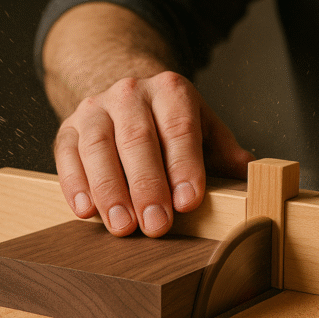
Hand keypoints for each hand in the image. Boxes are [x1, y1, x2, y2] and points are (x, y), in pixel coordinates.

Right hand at [54, 71, 254, 236]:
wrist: (127, 98)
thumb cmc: (171, 123)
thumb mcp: (204, 128)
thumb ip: (225, 152)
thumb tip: (252, 175)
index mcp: (171, 91)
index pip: (179, 128)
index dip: (184, 166)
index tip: (188, 201)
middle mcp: (130, 94)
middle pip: (138, 140)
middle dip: (147, 186)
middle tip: (157, 225)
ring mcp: (95, 109)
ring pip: (98, 148)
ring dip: (110, 191)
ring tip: (123, 226)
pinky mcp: (67, 129)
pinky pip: (67, 156)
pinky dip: (75, 185)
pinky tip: (86, 211)